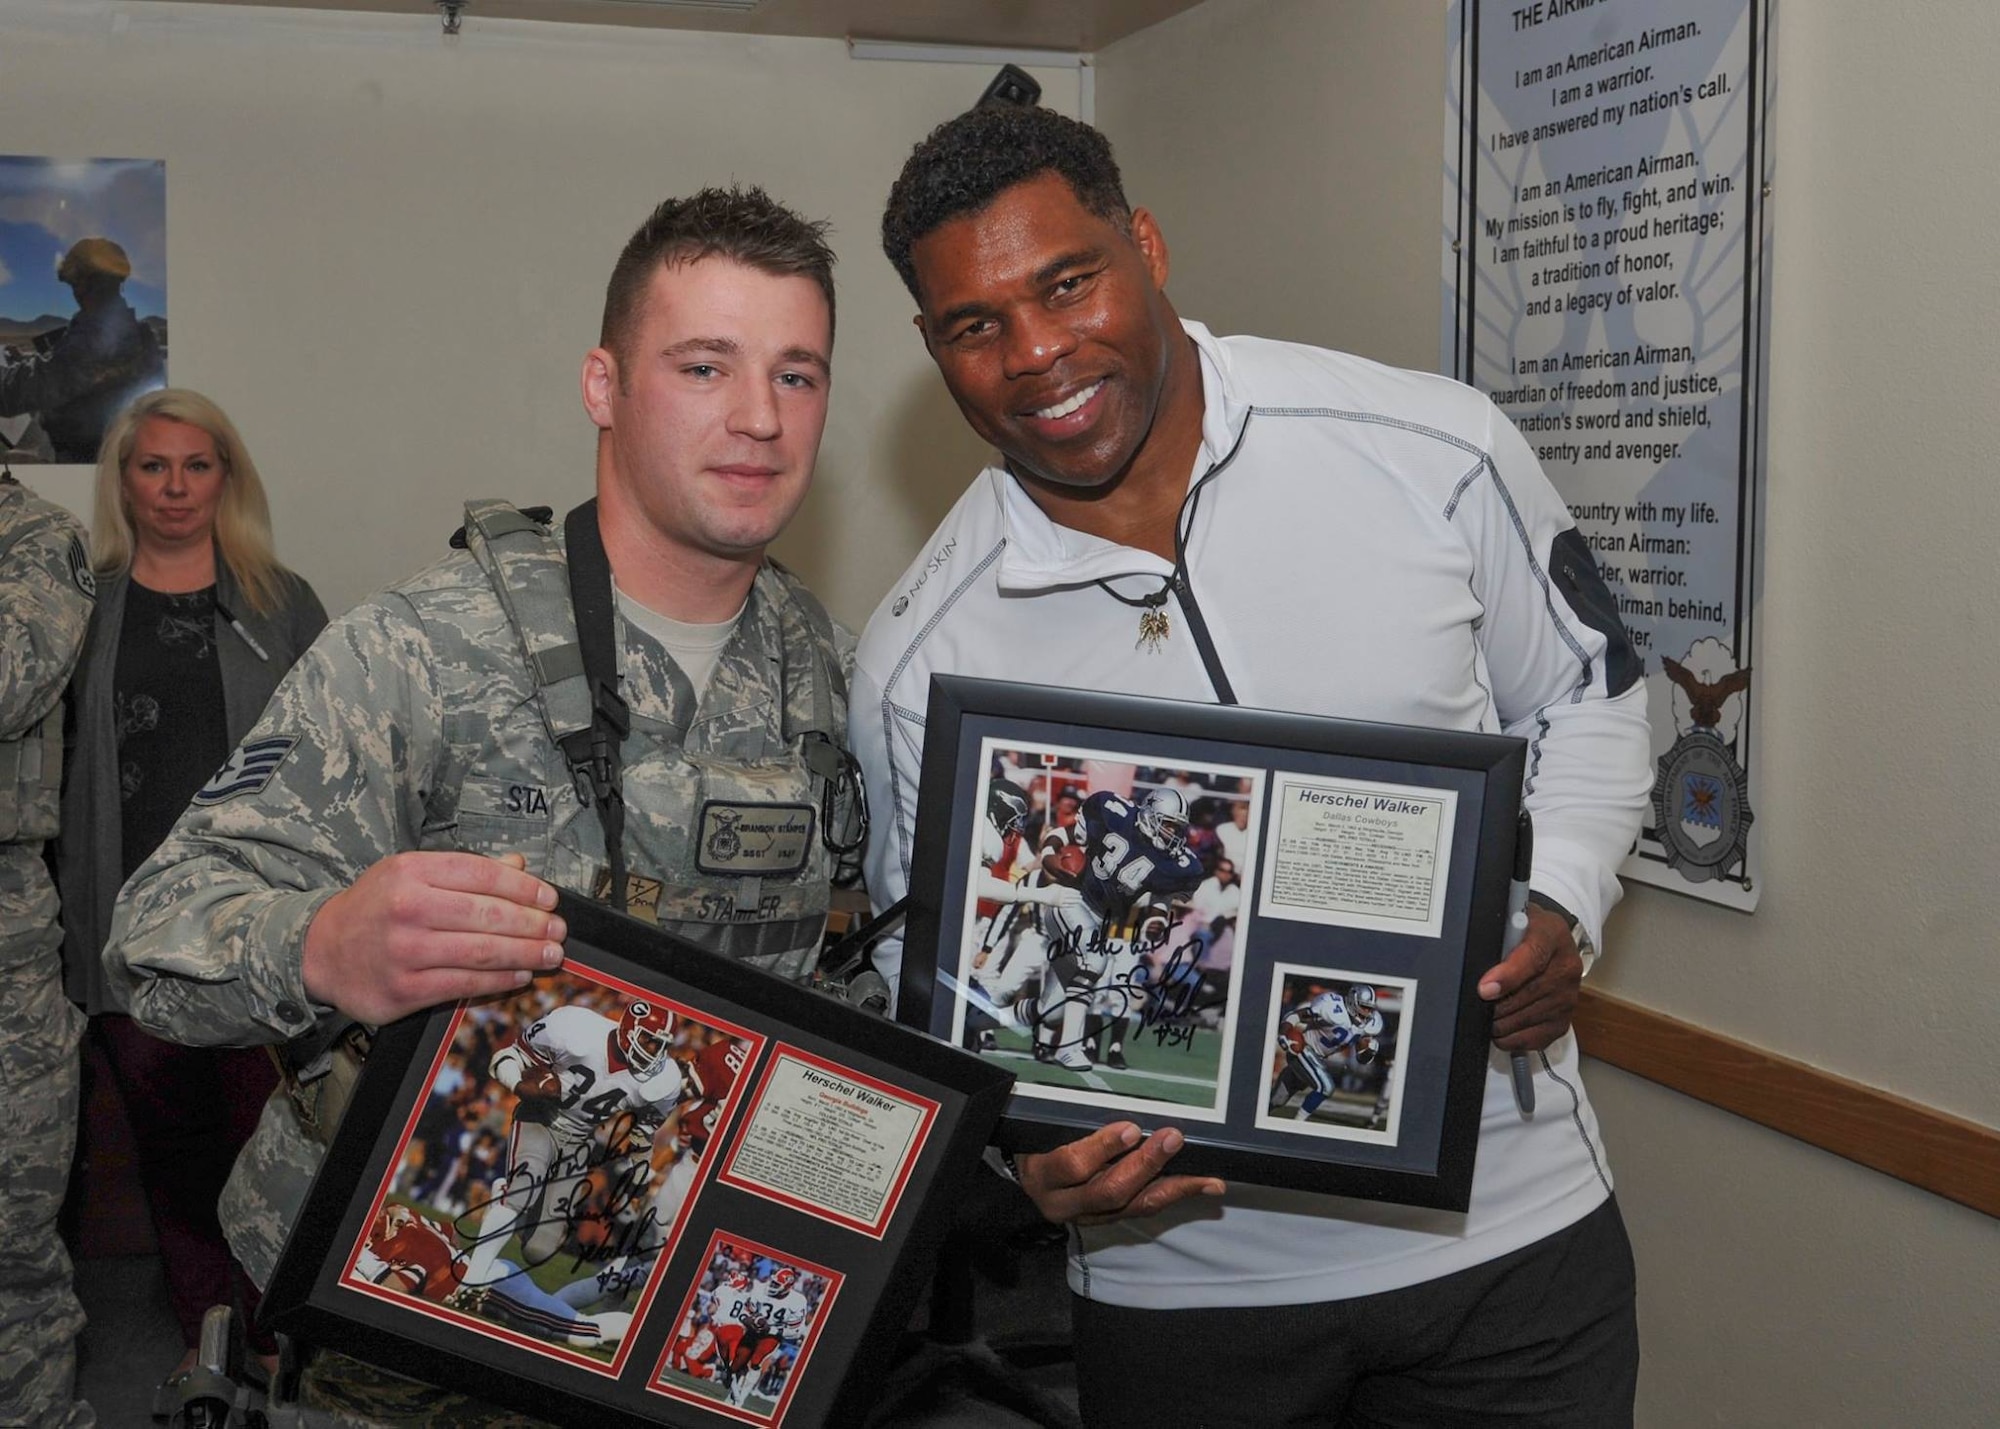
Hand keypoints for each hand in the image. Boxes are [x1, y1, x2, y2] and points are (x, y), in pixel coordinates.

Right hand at [303, 851, 563, 1024]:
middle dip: (532, 923)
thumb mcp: (409, 874)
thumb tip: (518, 865)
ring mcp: (406, 951)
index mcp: (411, 871)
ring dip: (525, 953)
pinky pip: (464, 984)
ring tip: (550, 954)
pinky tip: (520, 975)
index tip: (549, 898)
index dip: (523, 887)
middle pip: (487, 914)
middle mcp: (408, 907)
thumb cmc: (375, 908)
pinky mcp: (404, 989)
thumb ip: (463, 871)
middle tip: (558, 929)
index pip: (481, 874)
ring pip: (481, 951)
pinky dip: (498, 980)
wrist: (321, 951)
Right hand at [1012, 1122, 1224, 1225]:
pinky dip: (1175, 1194)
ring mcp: (1088, 1216)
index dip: (1102, 1148)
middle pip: (1108, 1191)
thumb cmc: (1037, 1141)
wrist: (1027, 1176)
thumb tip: (1123, 1106)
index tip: (1129, 1128)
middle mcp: (1064, 1203)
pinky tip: (1203, 1185)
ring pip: (1132, 1206)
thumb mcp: (1044, 1128)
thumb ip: (1073, 1120)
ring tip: (1205, 1177)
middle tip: (1173, 1139)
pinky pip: (1143, 1208)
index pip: (1072, 1165)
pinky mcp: (1107, 1219)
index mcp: (1044, 1174)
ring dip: (1172, 1187)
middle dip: (1145, 1166)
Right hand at [1028, 882, 1084, 910]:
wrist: (1041, 896)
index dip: (1076, 892)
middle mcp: (1061, 895)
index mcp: (1061, 889)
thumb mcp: (1055, 885)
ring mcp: (1060, 900)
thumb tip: (1068, 888)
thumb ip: (1062, 886)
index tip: (1079, 892)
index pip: (1071, 891)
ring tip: (1079, 901)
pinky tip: (1074, 905)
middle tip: (1081, 897)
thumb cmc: (1048, 890)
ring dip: (1076, 901)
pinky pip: (1067, 905)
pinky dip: (1071, 905)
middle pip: (1072, 896)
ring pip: (1070, 901)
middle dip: (1077, 897)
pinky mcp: (1058, 905)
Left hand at [1478, 903, 1581, 1051]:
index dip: (1507, 977)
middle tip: (1476, 1003)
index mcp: (1552, 934)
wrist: (1551, 944)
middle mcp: (1566, 966)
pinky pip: (1535, 1037)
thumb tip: (1470, 951)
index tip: (1484, 989)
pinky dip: (1511, 1038)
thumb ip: (1495, 933)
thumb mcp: (1511, 919)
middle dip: (1496, 1004)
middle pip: (1528, 994)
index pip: (1533, 958)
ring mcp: (1568, 995)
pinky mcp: (1563, 1019)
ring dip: (1501, 1022)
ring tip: (1486, 1015)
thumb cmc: (1526, 932)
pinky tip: (1500, 1029)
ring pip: (1528, 1018)